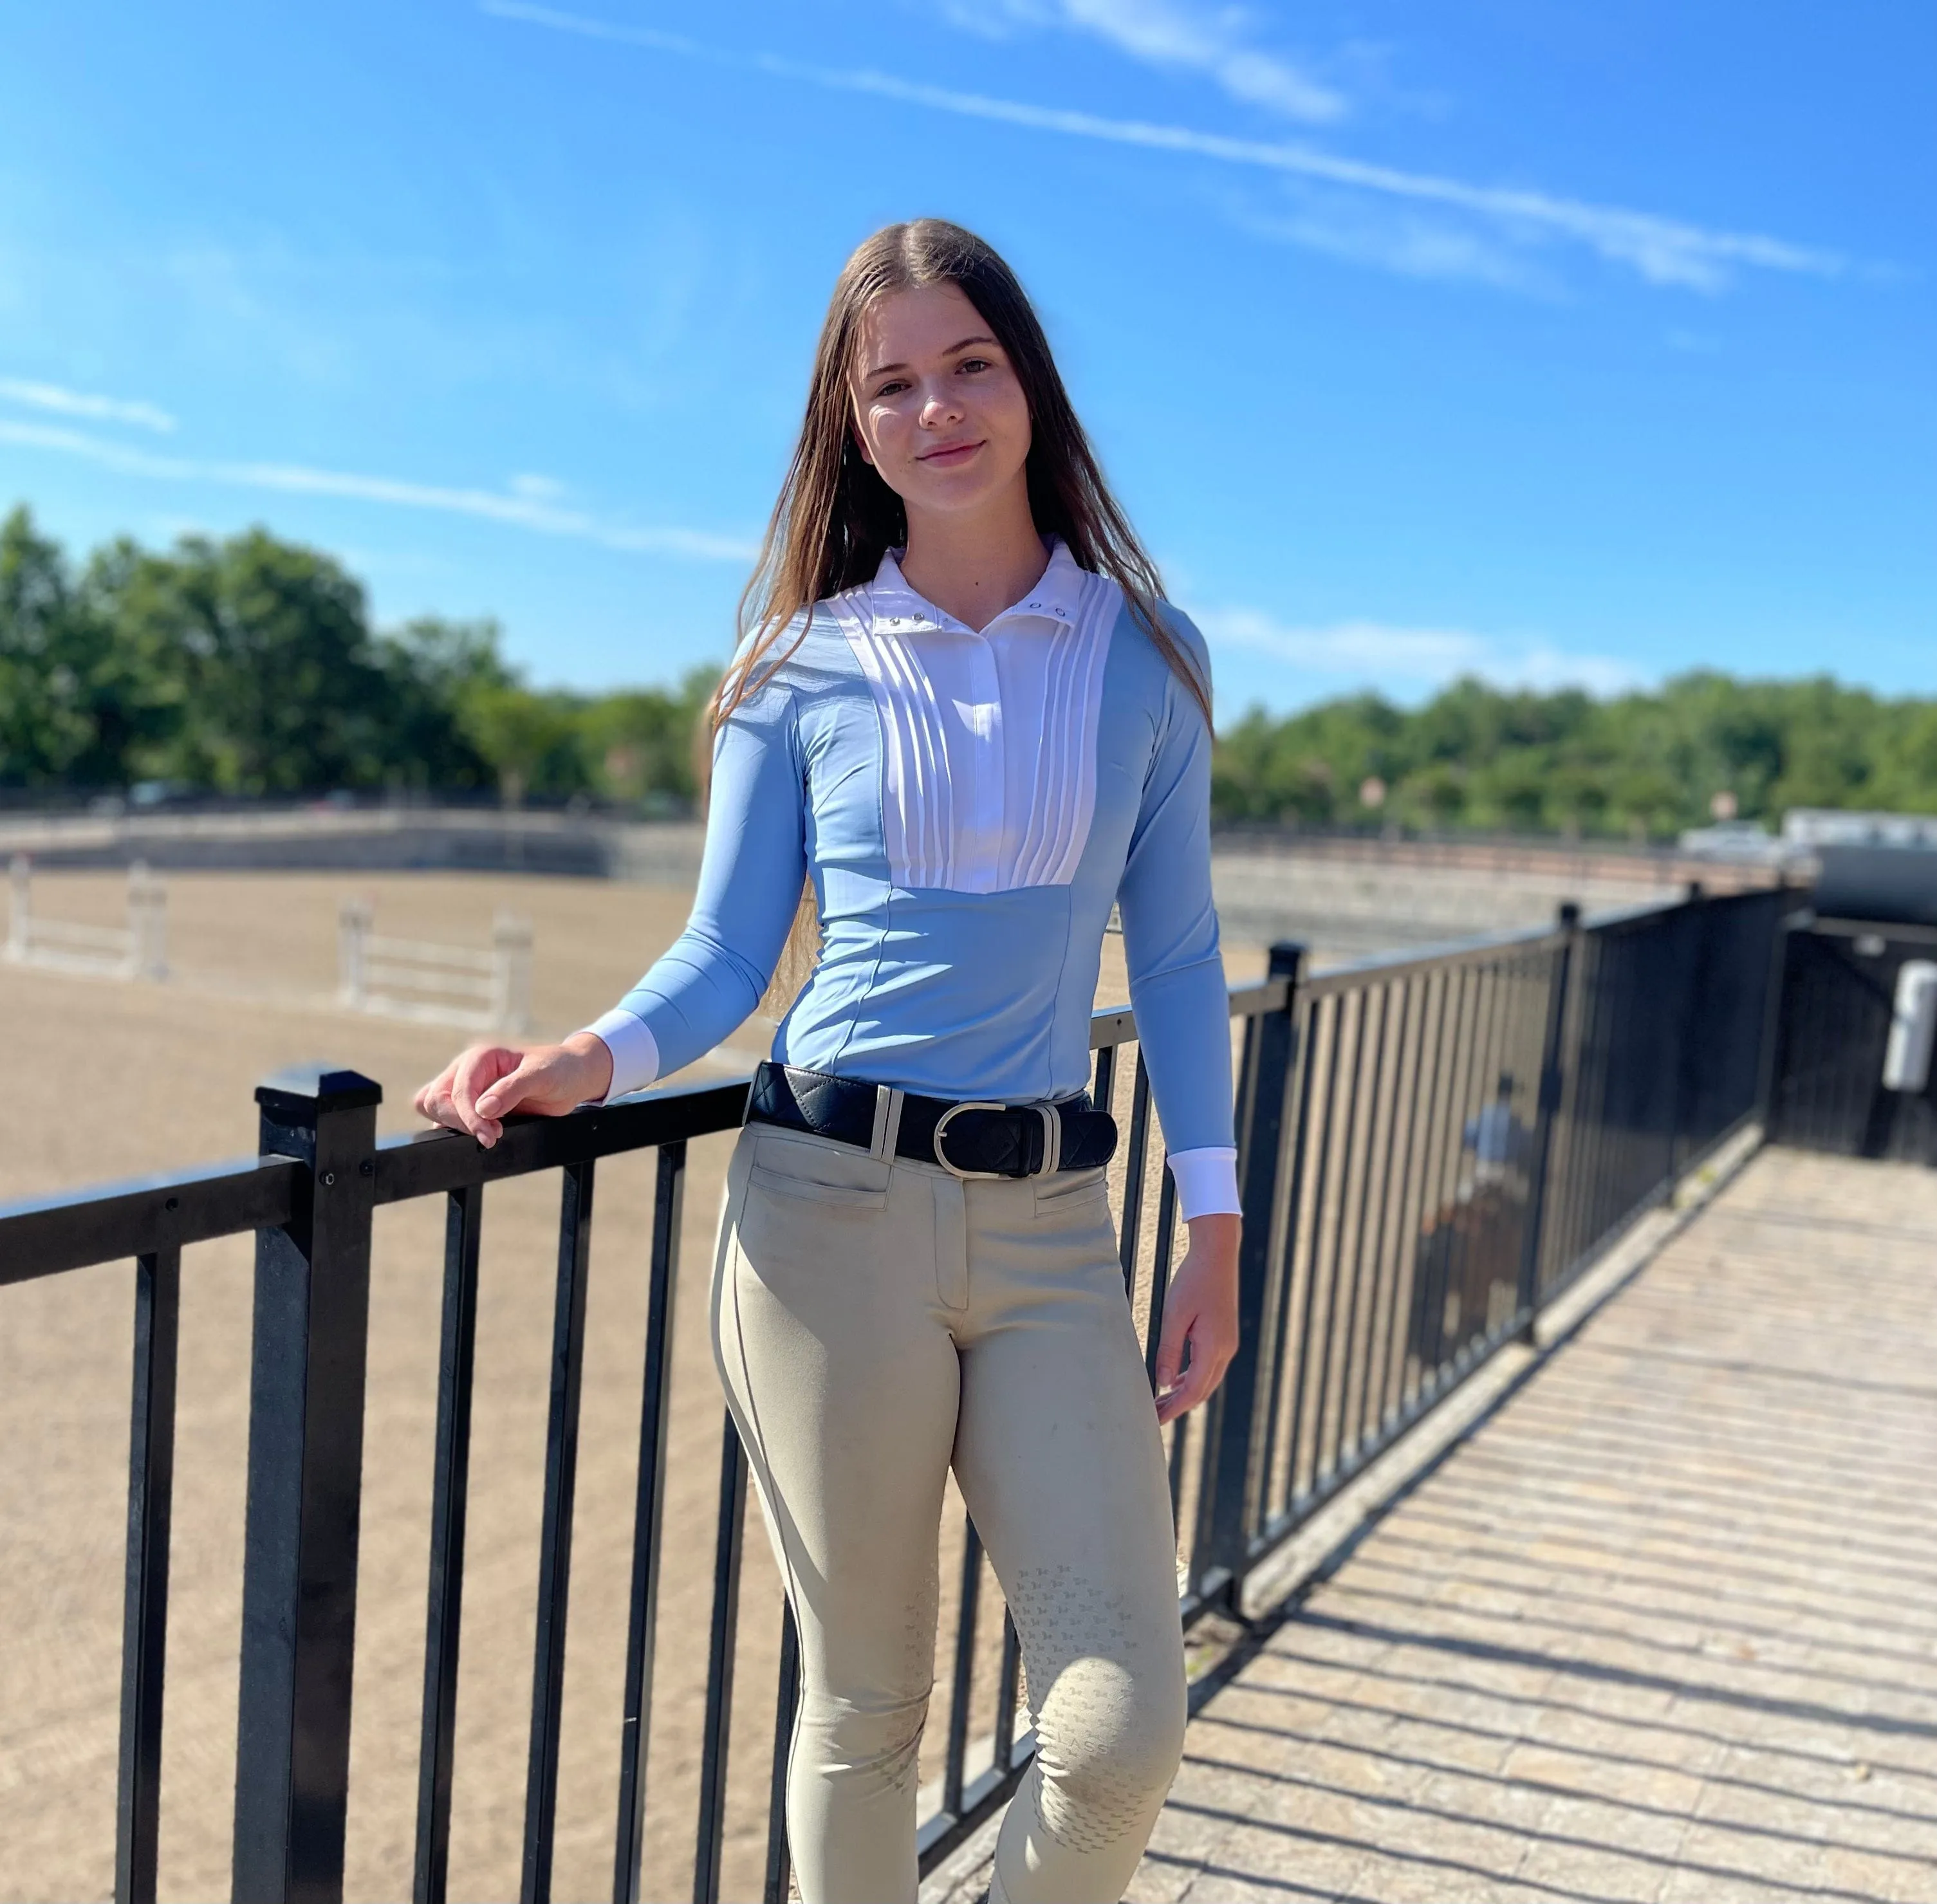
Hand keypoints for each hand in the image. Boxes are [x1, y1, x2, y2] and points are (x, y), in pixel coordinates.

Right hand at [411, 1033, 613, 1148]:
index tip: (490, 1135)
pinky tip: (482, 1134)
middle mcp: (468, 1069)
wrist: (573, 1077)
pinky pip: (446, 1117)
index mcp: (481, 1056)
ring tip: (488, 1134)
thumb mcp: (542, 1075)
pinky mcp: (471, 1104)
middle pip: (435, 1098)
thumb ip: (512, 1089)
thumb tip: (483, 1109)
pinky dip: (456, 1129)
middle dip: (458, 1122)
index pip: (458, 1090)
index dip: (469, 1117)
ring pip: (433, 1106)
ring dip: (453, 1125)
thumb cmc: (559, 1069)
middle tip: (490, 1137)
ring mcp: (466, 1087)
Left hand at [1153, 1213, 1240, 1425]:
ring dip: (1185, 1393)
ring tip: (1161, 1402)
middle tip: (1153, 1416)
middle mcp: (1225, 1350)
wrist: (1217, 1256)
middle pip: (1202, 1390)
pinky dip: (1192, 1378)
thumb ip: (1169, 1350)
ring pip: (1207, 1380)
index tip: (1155, 1420)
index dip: (1174, 1409)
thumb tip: (1163, 1383)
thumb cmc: (1193, 1281)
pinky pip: (1209, 1366)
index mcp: (1214, 1347)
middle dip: (1178, 1406)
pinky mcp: (1225, 1336)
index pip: (1193, 1391)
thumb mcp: (1174, 1315)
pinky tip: (1174, 1379)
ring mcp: (1228, 1344)